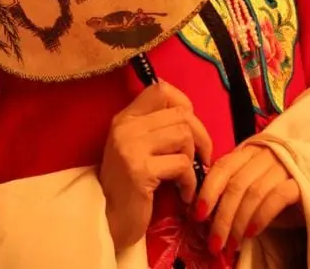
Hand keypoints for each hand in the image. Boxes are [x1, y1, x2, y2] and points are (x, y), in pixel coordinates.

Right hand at [100, 82, 212, 253]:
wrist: (107, 221)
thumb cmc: (128, 186)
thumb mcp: (137, 148)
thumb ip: (156, 129)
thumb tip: (191, 117)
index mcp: (125, 117)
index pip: (160, 89)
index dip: (183, 102)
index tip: (191, 127)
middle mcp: (126, 126)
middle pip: (180, 114)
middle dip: (200, 136)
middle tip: (201, 159)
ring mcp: (131, 146)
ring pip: (183, 135)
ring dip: (193, 159)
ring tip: (188, 177)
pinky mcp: (140, 170)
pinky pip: (182, 164)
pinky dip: (191, 181)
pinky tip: (184, 194)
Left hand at [194, 144, 302, 258]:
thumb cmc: (276, 184)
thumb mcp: (251, 180)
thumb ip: (232, 189)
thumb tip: (206, 216)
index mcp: (246, 152)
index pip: (222, 168)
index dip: (208, 191)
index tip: (197, 215)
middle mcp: (263, 155)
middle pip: (235, 185)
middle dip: (221, 217)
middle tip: (213, 242)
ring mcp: (282, 166)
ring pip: (253, 193)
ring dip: (238, 223)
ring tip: (231, 244)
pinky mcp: (300, 182)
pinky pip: (276, 198)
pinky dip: (260, 216)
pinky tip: (251, 232)